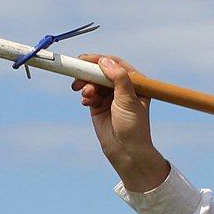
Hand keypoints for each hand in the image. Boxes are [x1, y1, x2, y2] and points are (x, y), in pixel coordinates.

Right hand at [71, 53, 169, 191]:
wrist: (127, 152)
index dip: (101, 60)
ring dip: (86, 85)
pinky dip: (86, 95)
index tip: (87, 60)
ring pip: (94, 82)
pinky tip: (86, 101)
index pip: (116, 64)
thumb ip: (118, 78)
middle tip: (78, 73)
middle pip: (102, 71)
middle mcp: (122, 88)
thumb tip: (104, 61)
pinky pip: (89, 93)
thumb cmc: (133, 127)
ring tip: (85, 94)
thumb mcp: (128, 100)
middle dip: (89, 73)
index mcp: (135, 83)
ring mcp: (110, 97)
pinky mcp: (99, 106)